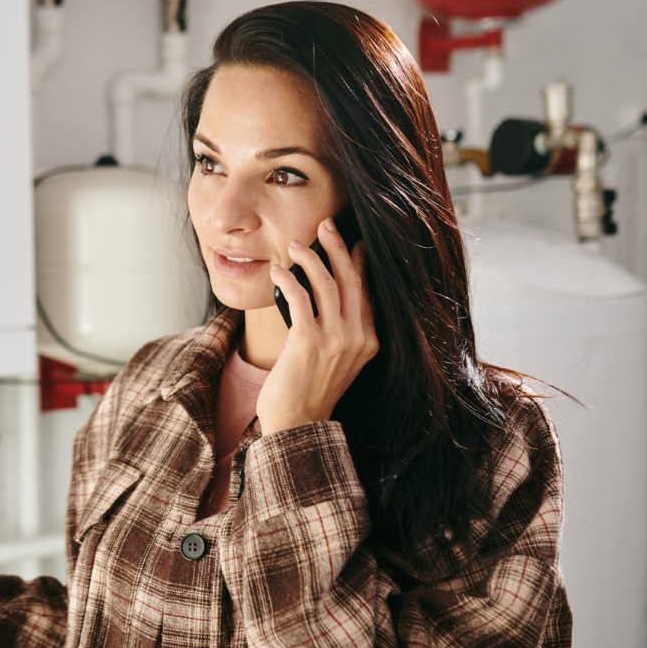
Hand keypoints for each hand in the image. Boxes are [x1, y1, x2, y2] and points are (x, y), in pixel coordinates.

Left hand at [258, 217, 378, 432]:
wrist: (297, 424)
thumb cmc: (310, 389)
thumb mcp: (337, 358)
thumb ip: (341, 329)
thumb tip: (331, 291)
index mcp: (370, 340)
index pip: (368, 290)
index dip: (360, 261)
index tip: (353, 240)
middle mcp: (358, 337)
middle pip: (352, 279)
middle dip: (338, 246)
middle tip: (324, 224)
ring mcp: (336, 340)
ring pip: (327, 283)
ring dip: (310, 257)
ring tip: (294, 245)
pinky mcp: (309, 341)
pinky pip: (300, 297)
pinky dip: (288, 278)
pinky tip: (276, 271)